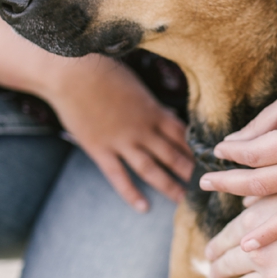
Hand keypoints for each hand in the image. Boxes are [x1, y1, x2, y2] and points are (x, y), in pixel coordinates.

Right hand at [40, 55, 193, 211]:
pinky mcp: (99, 150)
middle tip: (203, 185)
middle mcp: (142, 130)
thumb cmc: (101, 70)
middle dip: (188, 171)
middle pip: (172, 155)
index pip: (182, 135)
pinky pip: (119, 176)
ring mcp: (121, 142)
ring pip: (151, 169)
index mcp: (153, 110)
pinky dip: (131, 193)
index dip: (195, 149)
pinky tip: (144, 207)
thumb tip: (163, 114)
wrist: (71, 74)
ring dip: (168, 185)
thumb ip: (149, 103)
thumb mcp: (135, 84)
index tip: (206, 161)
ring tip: (182, 199)